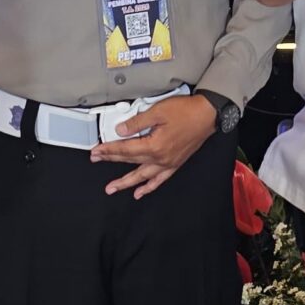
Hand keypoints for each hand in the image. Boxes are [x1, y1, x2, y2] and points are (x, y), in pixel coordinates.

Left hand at [91, 92, 217, 198]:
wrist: (207, 115)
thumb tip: (121, 131)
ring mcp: (168, 163)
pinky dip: (149, 187)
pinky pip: (159, 180)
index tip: (97, 151)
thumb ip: (137, 122)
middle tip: (96, 160)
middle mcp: (160, 158)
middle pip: (130, 161)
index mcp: (154, 146)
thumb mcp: (157, 111)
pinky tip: (140, 192)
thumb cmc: (186, 112)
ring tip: (112, 188)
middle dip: (111, 160)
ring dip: (126, 183)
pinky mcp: (175, 163)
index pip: (125, 149)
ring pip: (142, 176)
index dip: (108, 150)